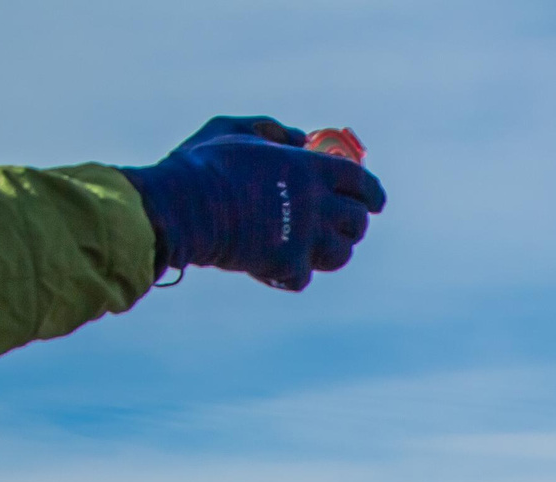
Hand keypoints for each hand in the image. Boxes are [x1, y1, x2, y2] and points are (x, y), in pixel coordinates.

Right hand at [122, 116, 387, 290]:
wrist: (180, 208)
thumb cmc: (203, 165)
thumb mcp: (234, 130)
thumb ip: (271, 130)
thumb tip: (300, 137)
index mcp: (309, 169)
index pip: (362, 182)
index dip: (372, 194)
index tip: (375, 202)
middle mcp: (315, 204)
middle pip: (357, 222)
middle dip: (353, 224)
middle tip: (342, 225)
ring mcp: (304, 238)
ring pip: (340, 254)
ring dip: (330, 252)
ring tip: (315, 247)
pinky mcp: (286, 266)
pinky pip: (304, 277)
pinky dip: (293, 274)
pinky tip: (275, 265)